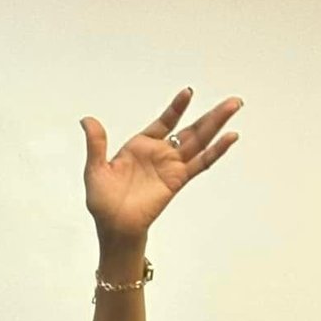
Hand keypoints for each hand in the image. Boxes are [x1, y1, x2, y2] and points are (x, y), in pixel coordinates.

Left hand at [83, 88, 241, 247]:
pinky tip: (229, 138)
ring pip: (200, 142)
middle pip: (190, 130)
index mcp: (141, 146)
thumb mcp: (96, 170)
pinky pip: (200, 164)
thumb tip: (86, 120)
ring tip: (234, 108)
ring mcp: (171, 167)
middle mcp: (160, 154)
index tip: (188, 93)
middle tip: (231, 101)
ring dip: (217, 125)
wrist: (113, 227)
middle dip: (210, 115)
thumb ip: (96, 144)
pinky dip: (215, 151)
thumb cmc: (103, 202)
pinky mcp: (178, 181)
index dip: (177, 108)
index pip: (164, 122)